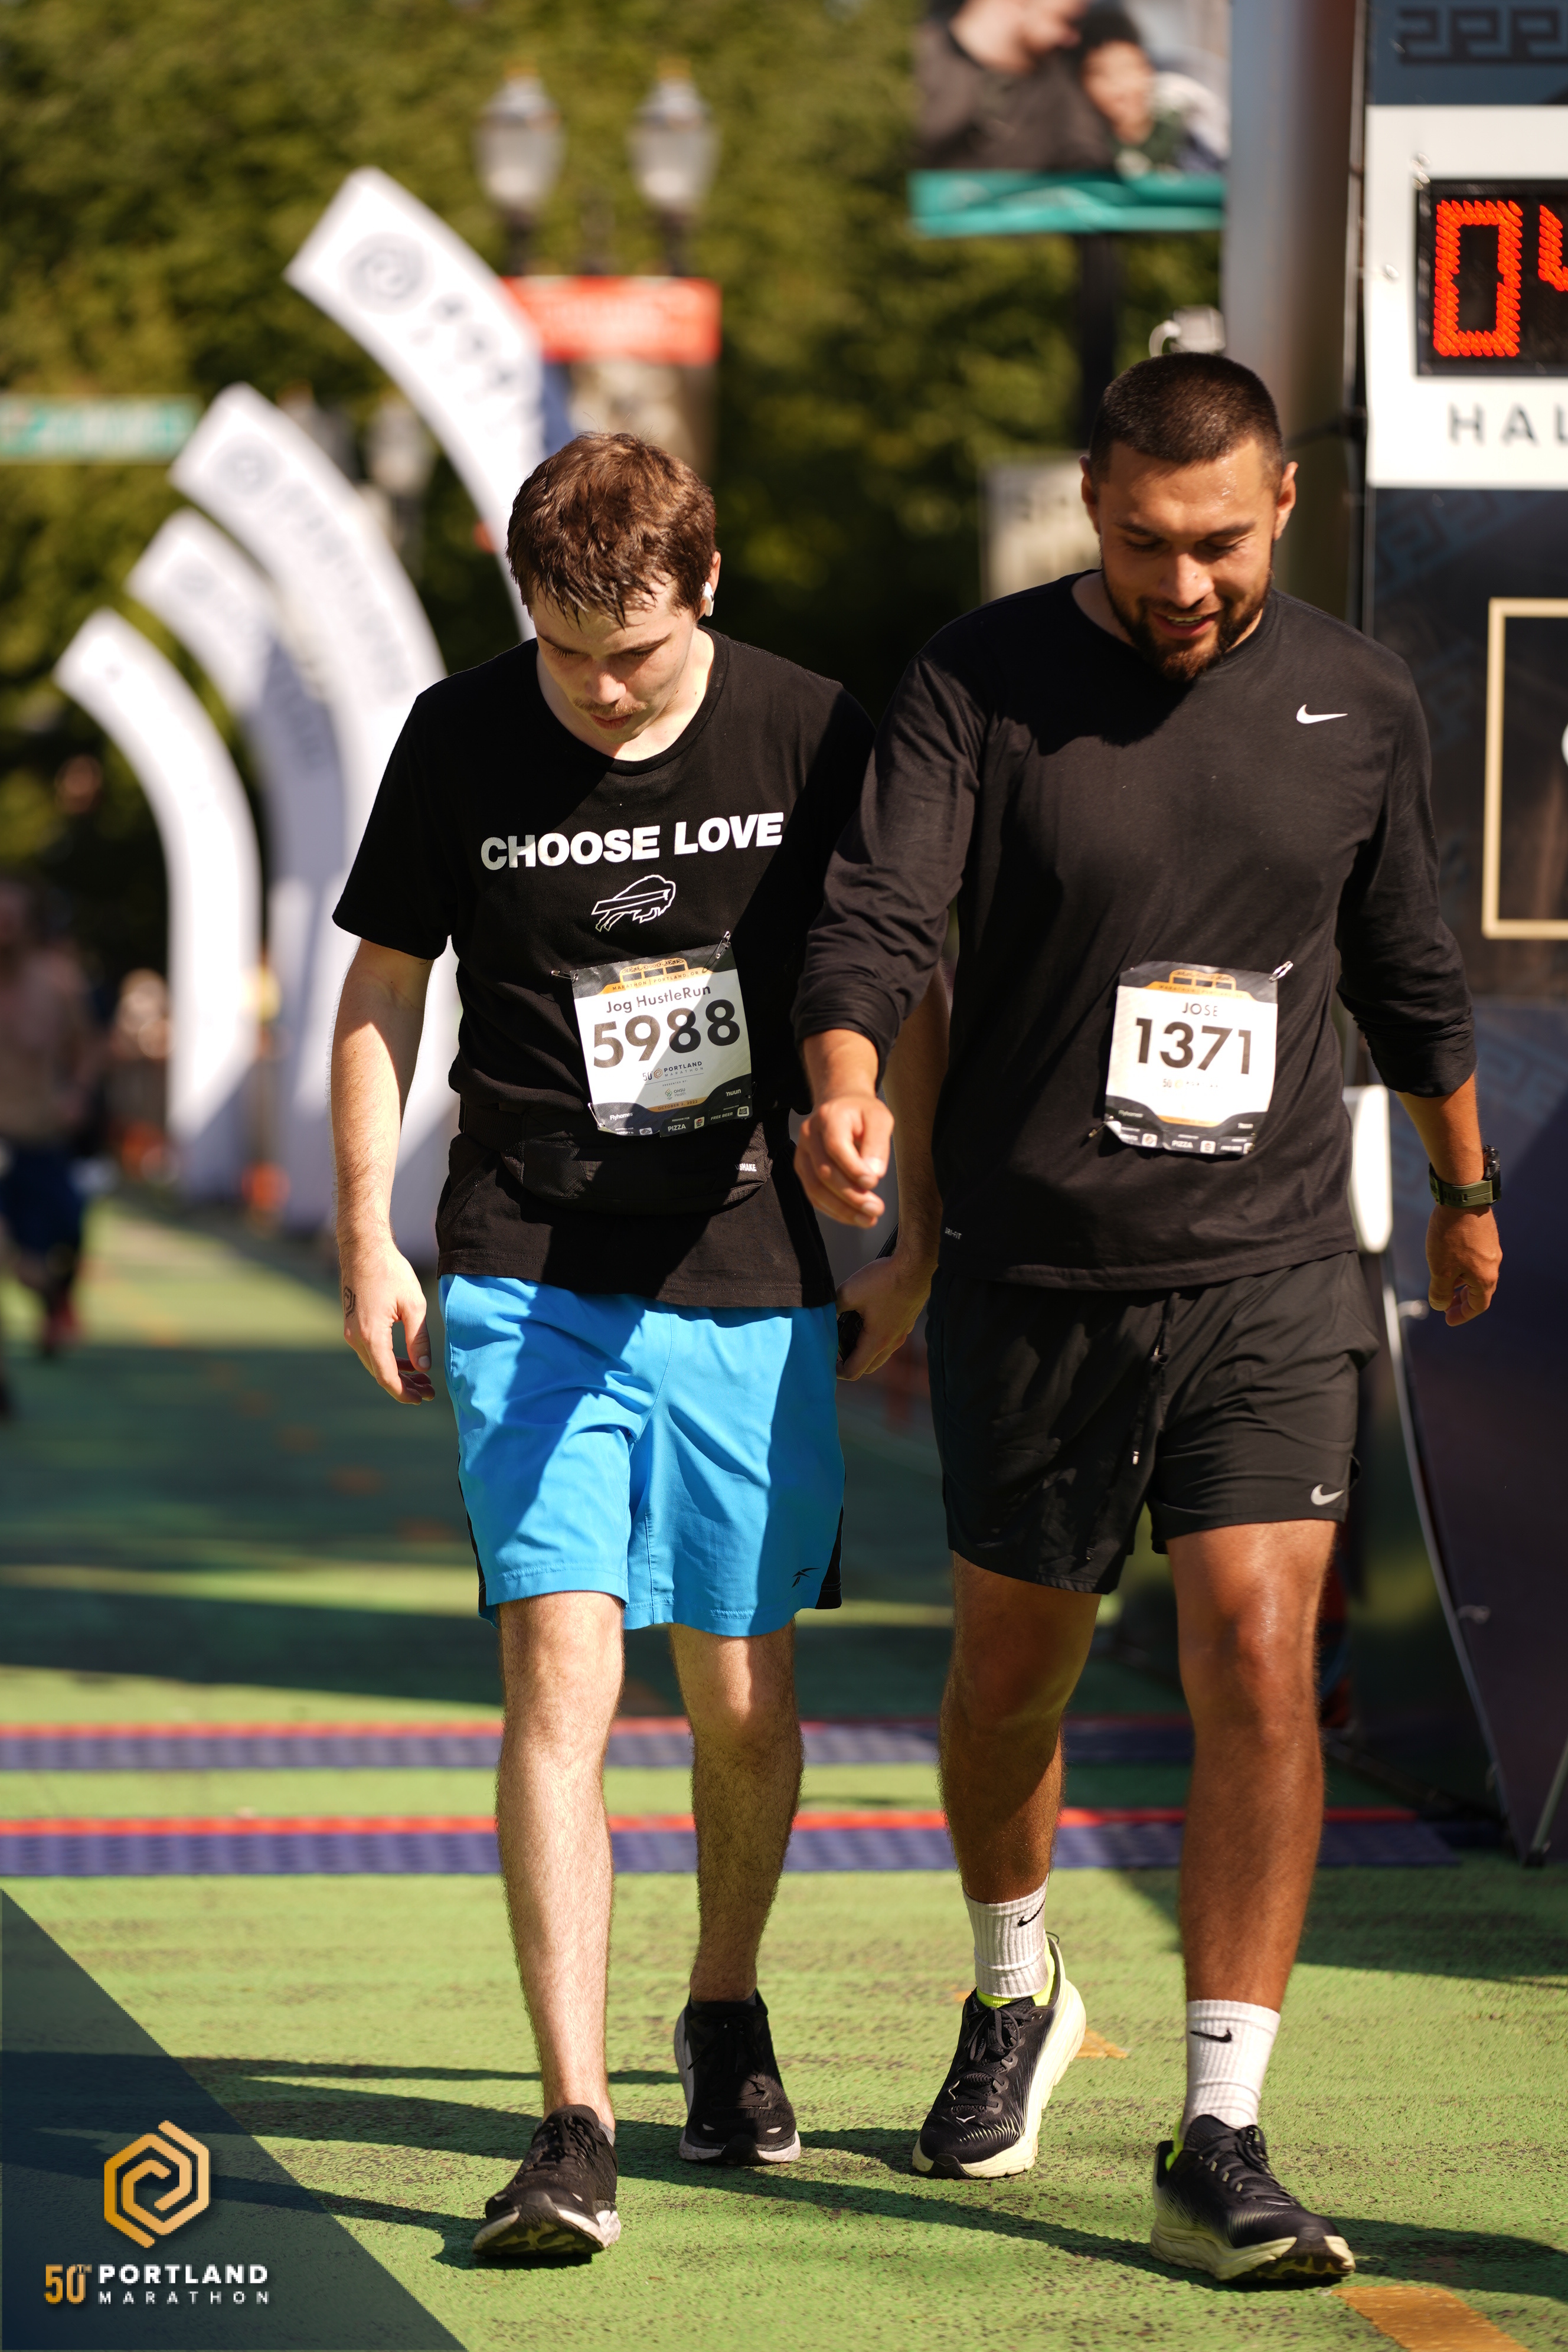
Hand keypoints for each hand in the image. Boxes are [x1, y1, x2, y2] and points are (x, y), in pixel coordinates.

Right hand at [340, 1233, 436, 1401]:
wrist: (364, 1249)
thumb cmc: (390, 1272)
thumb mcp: (413, 1305)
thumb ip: (418, 1339)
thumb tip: (423, 1368)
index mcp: (371, 1335)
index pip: (387, 1376)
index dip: (404, 1392)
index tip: (422, 1399)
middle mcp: (356, 1338)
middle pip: (380, 1374)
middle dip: (404, 1386)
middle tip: (429, 1392)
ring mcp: (351, 1331)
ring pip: (375, 1364)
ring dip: (397, 1374)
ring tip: (422, 1380)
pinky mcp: (352, 1324)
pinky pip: (371, 1351)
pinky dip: (388, 1360)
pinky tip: (407, 1362)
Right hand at [795, 1088, 892, 1227]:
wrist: (840, 1105)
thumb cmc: (862, 1113)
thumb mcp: (880, 1118)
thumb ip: (877, 1144)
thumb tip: (873, 1175)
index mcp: (829, 1117)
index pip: (836, 1147)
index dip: (853, 1169)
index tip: (874, 1183)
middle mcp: (809, 1135)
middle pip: (824, 1172)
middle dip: (852, 1195)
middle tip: (876, 1209)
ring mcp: (802, 1153)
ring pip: (815, 1188)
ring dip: (842, 1209)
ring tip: (868, 1219)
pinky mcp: (802, 1168)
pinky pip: (813, 1195)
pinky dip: (833, 1210)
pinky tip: (853, 1217)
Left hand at [835, 1246, 935, 1380]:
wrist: (916, 1266)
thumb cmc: (887, 1280)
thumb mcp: (850, 1292)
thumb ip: (834, 1307)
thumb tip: (826, 1314)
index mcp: (877, 1341)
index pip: (855, 1371)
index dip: (838, 1371)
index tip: (829, 1362)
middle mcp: (892, 1343)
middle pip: (869, 1366)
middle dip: (851, 1362)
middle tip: (838, 1348)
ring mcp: (901, 1334)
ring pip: (880, 1354)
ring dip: (864, 1350)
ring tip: (849, 1332)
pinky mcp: (906, 1323)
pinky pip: (889, 1341)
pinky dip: (876, 1339)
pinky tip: (866, 1319)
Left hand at [1425, 1204, 1500, 1326]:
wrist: (1462, 1198)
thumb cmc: (1451, 1236)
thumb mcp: (1440, 1270)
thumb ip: (1441, 1292)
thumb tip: (1440, 1306)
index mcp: (1485, 1278)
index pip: (1478, 1305)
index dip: (1463, 1315)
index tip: (1448, 1320)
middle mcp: (1493, 1264)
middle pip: (1480, 1291)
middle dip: (1462, 1301)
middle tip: (1445, 1306)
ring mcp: (1491, 1249)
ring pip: (1477, 1274)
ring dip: (1461, 1284)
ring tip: (1444, 1286)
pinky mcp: (1485, 1236)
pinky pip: (1476, 1260)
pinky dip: (1463, 1269)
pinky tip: (1448, 1263)